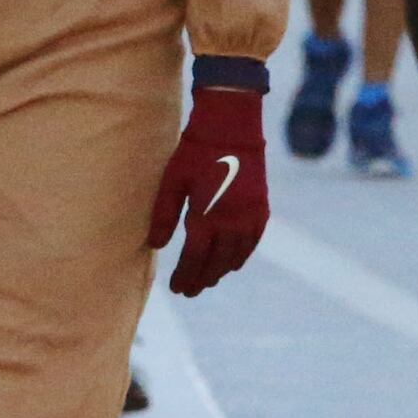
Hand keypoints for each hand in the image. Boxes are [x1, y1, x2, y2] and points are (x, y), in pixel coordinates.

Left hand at [146, 84, 269, 296]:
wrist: (232, 126)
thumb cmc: (196, 151)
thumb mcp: (173, 181)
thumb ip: (165, 215)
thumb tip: (157, 245)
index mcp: (207, 215)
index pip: (195, 258)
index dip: (185, 275)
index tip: (177, 288)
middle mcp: (232, 221)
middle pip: (216, 262)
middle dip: (201, 278)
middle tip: (189, 291)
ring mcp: (250, 216)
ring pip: (235, 256)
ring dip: (220, 271)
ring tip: (207, 280)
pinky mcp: (261, 209)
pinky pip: (252, 242)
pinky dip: (240, 257)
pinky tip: (231, 264)